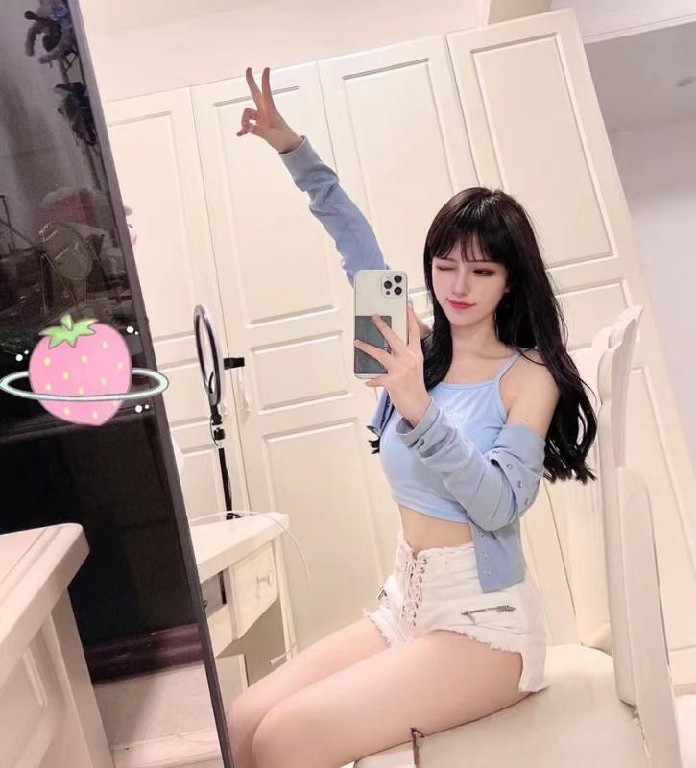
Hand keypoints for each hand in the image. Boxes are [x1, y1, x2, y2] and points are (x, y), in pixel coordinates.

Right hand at [237, 67, 302, 153]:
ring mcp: (261, 117)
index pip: (267, 92)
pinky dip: (244, 129)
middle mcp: (265, 111)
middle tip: (248, 69)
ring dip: (244, 121)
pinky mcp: (260, 125)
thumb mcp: (270, 136)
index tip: (266, 68)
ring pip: (248, 113)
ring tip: (245, 131)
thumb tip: (247, 127)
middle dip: (251, 82)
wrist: (289, 146)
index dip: (265, 81)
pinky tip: (239, 134)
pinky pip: (248, 124)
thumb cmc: (283, 139)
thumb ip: (258, 130)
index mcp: (270, 110)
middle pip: (256, 94)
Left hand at [354, 305, 430, 425]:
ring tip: (357, 342)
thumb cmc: (414, 386)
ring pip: (380, 353)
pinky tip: (367, 381)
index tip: (407, 305)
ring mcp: (400, 370)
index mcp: (416, 354)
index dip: (410, 317)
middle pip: (394, 337)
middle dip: (382, 325)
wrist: (419, 405)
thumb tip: (387, 347)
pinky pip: (377, 377)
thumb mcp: (415, 367)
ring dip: (366, 347)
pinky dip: (371, 380)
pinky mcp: (392, 381)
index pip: (413, 332)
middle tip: (374, 316)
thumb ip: (405, 355)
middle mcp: (409, 359)